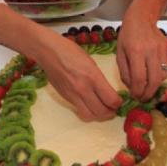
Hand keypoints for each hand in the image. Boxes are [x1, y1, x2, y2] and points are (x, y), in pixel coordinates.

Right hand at [0, 4, 120, 120]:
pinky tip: (90, 104)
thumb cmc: (69, 50)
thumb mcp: (90, 61)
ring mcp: (73, 95)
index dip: (118, 103)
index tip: (119, 100)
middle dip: (111, 112)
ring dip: (99, 115)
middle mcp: (83, 88)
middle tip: (113, 108)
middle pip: (102, 111)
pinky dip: (88, 111)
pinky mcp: (66, 97)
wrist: (47, 51)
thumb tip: (107, 92)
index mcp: (92, 76)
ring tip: (102, 109)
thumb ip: (99, 78)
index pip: (111, 99)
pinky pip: (80, 110)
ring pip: (90, 115)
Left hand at [116, 0, 166, 100]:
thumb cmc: (127, 36)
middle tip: (143, 98)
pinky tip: (152, 73)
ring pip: (163, 76)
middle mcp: (151, 50)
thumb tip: (131, 88)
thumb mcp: (120, 53)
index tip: (135, 96)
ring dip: (155, 86)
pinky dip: (159, 75)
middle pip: (154, 80)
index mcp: (135, 51)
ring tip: (147, 88)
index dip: (138, 91)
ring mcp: (162, 49)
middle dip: (148, 93)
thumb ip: (125, 72)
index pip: (139, 78)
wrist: (141, 18)